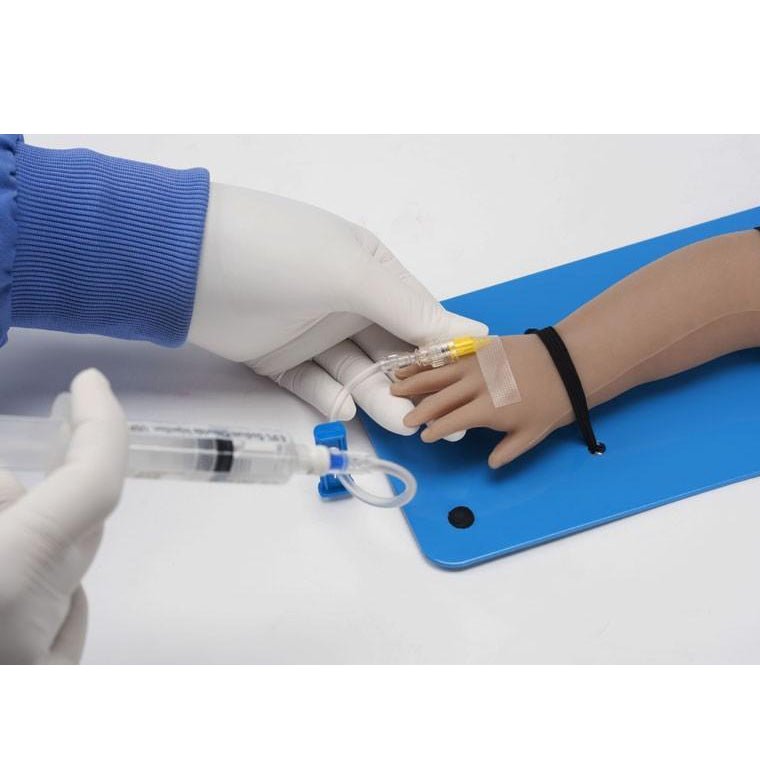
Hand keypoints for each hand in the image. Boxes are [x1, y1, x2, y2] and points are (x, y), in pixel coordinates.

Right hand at [0, 369, 126, 663]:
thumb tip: (12, 486)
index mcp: (7, 579)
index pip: (95, 483)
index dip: (102, 424)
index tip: (92, 382)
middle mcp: (35, 626)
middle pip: (77, 521)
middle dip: (32, 483)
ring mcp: (38, 666)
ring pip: (67, 567)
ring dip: (30, 531)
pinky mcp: (37, 690)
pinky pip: (63, 617)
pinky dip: (41, 582)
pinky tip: (16, 575)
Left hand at [188, 183, 486, 434]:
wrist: (182, 263)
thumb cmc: (279, 253)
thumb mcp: (352, 273)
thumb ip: (410, 310)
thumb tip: (475, 333)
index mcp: (373, 271)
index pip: (422, 317)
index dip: (446, 352)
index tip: (471, 385)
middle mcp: (348, 302)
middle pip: (392, 352)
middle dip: (413, 384)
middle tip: (436, 418)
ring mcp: (313, 332)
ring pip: (356, 373)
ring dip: (377, 397)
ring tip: (400, 423)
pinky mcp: (280, 359)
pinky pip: (314, 385)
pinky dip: (330, 398)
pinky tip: (345, 409)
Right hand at [391, 335, 572, 467]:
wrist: (565, 364)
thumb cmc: (551, 403)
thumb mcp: (531, 435)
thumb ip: (506, 452)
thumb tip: (489, 464)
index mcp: (485, 410)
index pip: (449, 422)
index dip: (433, 430)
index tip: (424, 436)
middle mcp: (474, 386)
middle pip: (438, 399)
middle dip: (417, 409)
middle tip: (403, 417)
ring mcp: (476, 364)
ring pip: (438, 373)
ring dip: (415, 380)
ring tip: (395, 384)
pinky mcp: (481, 348)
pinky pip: (450, 356)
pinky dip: (431, 360)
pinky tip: (418, 361)